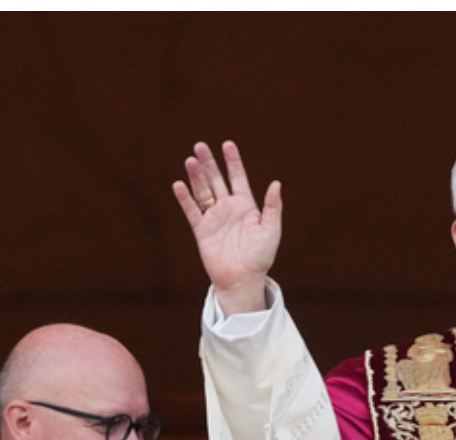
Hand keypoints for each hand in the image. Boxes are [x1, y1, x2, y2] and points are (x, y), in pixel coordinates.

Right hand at [172, 141, 282, 314]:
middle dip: (209, 163)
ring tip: (190, 160)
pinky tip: (179, 184)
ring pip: (202, 191)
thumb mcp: (271, 230)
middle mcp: (228, 208)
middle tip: (200, 145)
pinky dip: (185, 198)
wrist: (243, 278)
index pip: (238, 178)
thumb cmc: (261, 256)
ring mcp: (214, 218)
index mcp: (246, 206)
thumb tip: (276, 183)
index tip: (227, 144)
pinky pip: (191, 211)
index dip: (233, 161)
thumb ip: (273, 207)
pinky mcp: (201, 230)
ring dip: (196, 176)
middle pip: (216, 180)